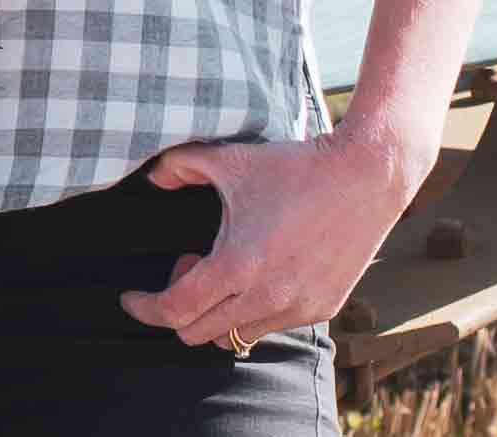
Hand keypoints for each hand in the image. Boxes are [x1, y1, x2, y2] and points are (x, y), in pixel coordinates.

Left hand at [116, 129, 414, 349]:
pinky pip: (270, 327)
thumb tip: (152, 179)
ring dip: (215, 313)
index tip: (130, 298)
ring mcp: (298, 308)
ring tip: (223, 268)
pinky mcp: (323, 309)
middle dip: (178, 308)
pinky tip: (256, 273)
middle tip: (187, 266)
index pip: (175, 311)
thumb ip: (178, 167)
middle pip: (198, 333)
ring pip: (234, 337)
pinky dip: (250, 311)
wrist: (366, 176)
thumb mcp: (229, 160)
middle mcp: (268, 297)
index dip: (145, 308)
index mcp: (238, 265)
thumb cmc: (295, 167)